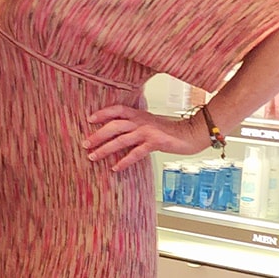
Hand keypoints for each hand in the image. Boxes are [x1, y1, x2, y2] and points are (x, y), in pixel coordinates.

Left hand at [84, 105, 208, 171]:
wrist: (193, 133)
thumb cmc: (171, 130)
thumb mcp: (151, 123)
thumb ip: (136, 125)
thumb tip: (118, 133)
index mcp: (139, 114)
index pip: (117, 110)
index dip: (103, 113)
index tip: (89, 119)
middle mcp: (141, 121)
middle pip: (114, 125)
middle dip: (97, 135)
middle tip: (85, 143)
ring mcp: (148, 131)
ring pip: (121, 139)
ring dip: (105, 148)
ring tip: (92, 156)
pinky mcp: (155, 142)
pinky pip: (136, 153)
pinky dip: (124, 161)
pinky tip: (115, 168)